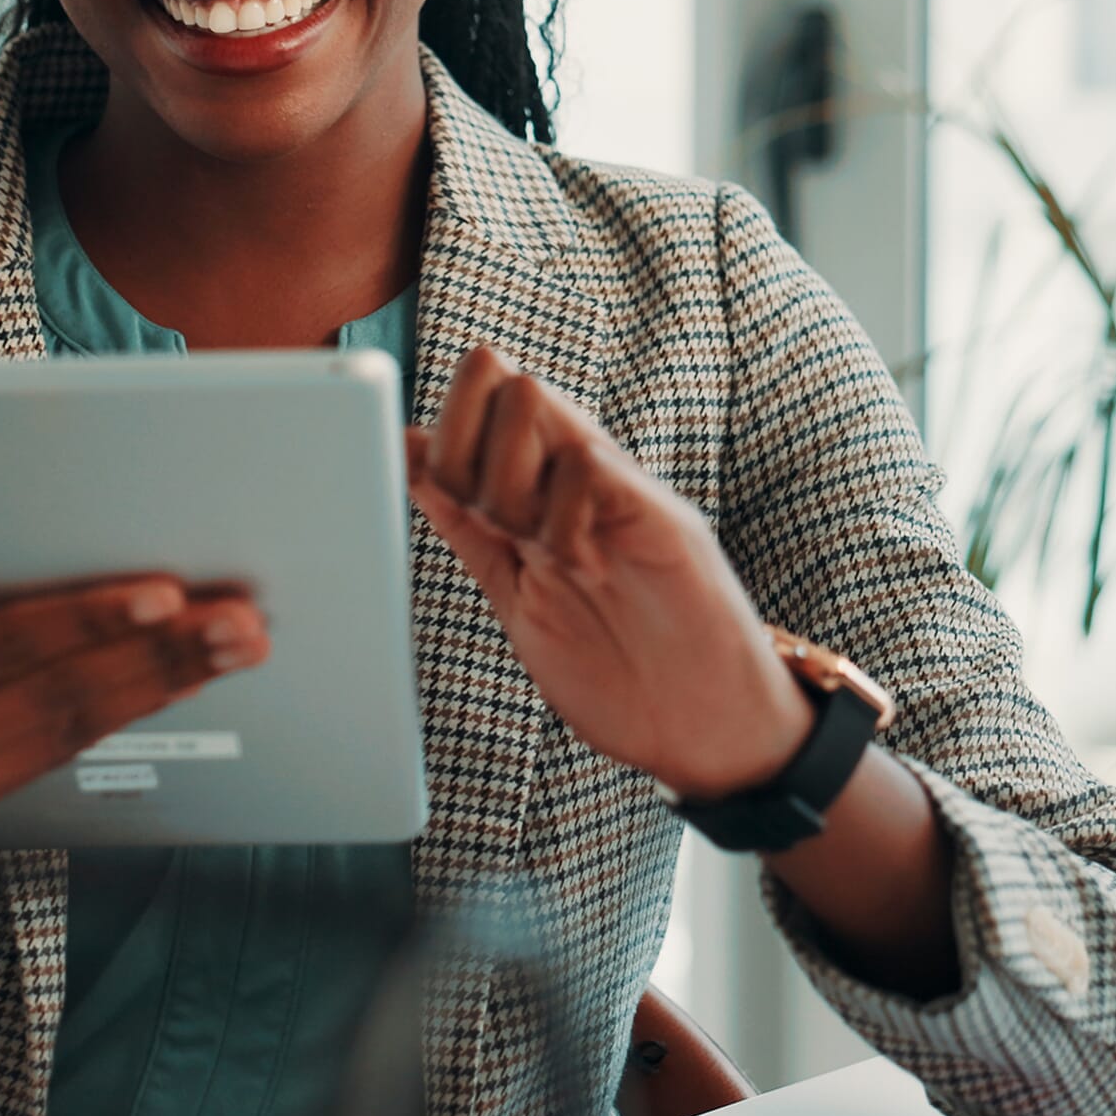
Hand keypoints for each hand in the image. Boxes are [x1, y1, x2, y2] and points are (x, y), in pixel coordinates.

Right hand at [0, 465, 269, 860]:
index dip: (82, 621)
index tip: (160, 591)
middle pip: (58, 696)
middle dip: (160, 655)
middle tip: (243, 617)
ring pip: (74, 731)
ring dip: (165, 684)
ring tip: (239, 644)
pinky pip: (57, 753)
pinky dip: (124, 711)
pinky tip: (179, 679)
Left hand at [405, 346, 810, 801]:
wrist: (706, 728)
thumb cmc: (617, 670)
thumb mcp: (516, 591)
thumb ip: (470, 526)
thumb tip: (409, 454)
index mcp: (540, 492)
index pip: (477, 406)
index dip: (438, 433)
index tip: (431, 483)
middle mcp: (578, 477)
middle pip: (497, 387)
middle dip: (464, 450)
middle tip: (491, 523)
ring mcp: (620, 490)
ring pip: (532, 405)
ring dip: (507, 481)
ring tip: (540, 551)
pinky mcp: (660, 516)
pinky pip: (589, 465)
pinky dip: (561, 517)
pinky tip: (580, 566)